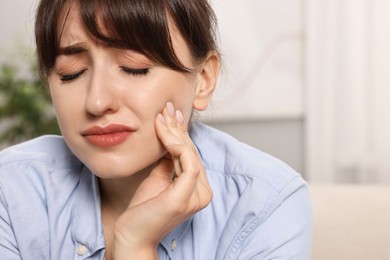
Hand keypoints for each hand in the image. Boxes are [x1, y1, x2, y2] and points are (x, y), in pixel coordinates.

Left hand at [112, 102, 212, 258]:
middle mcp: (202, 192)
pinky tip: (165, 134)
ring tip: (162, 116)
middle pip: (192, 152)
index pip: (191, 155)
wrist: (132, 234)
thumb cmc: (144, 209)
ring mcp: (196, 196)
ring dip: (175, 133)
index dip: (182, 134)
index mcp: (198, 188)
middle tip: (168, 108)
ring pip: (190, 155)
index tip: (171, 115)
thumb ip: (169, 162)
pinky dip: (177, 147)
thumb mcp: (159, 178)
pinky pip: (187, 164)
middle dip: (178, 128)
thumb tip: (170, 140)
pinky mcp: (185, 197)